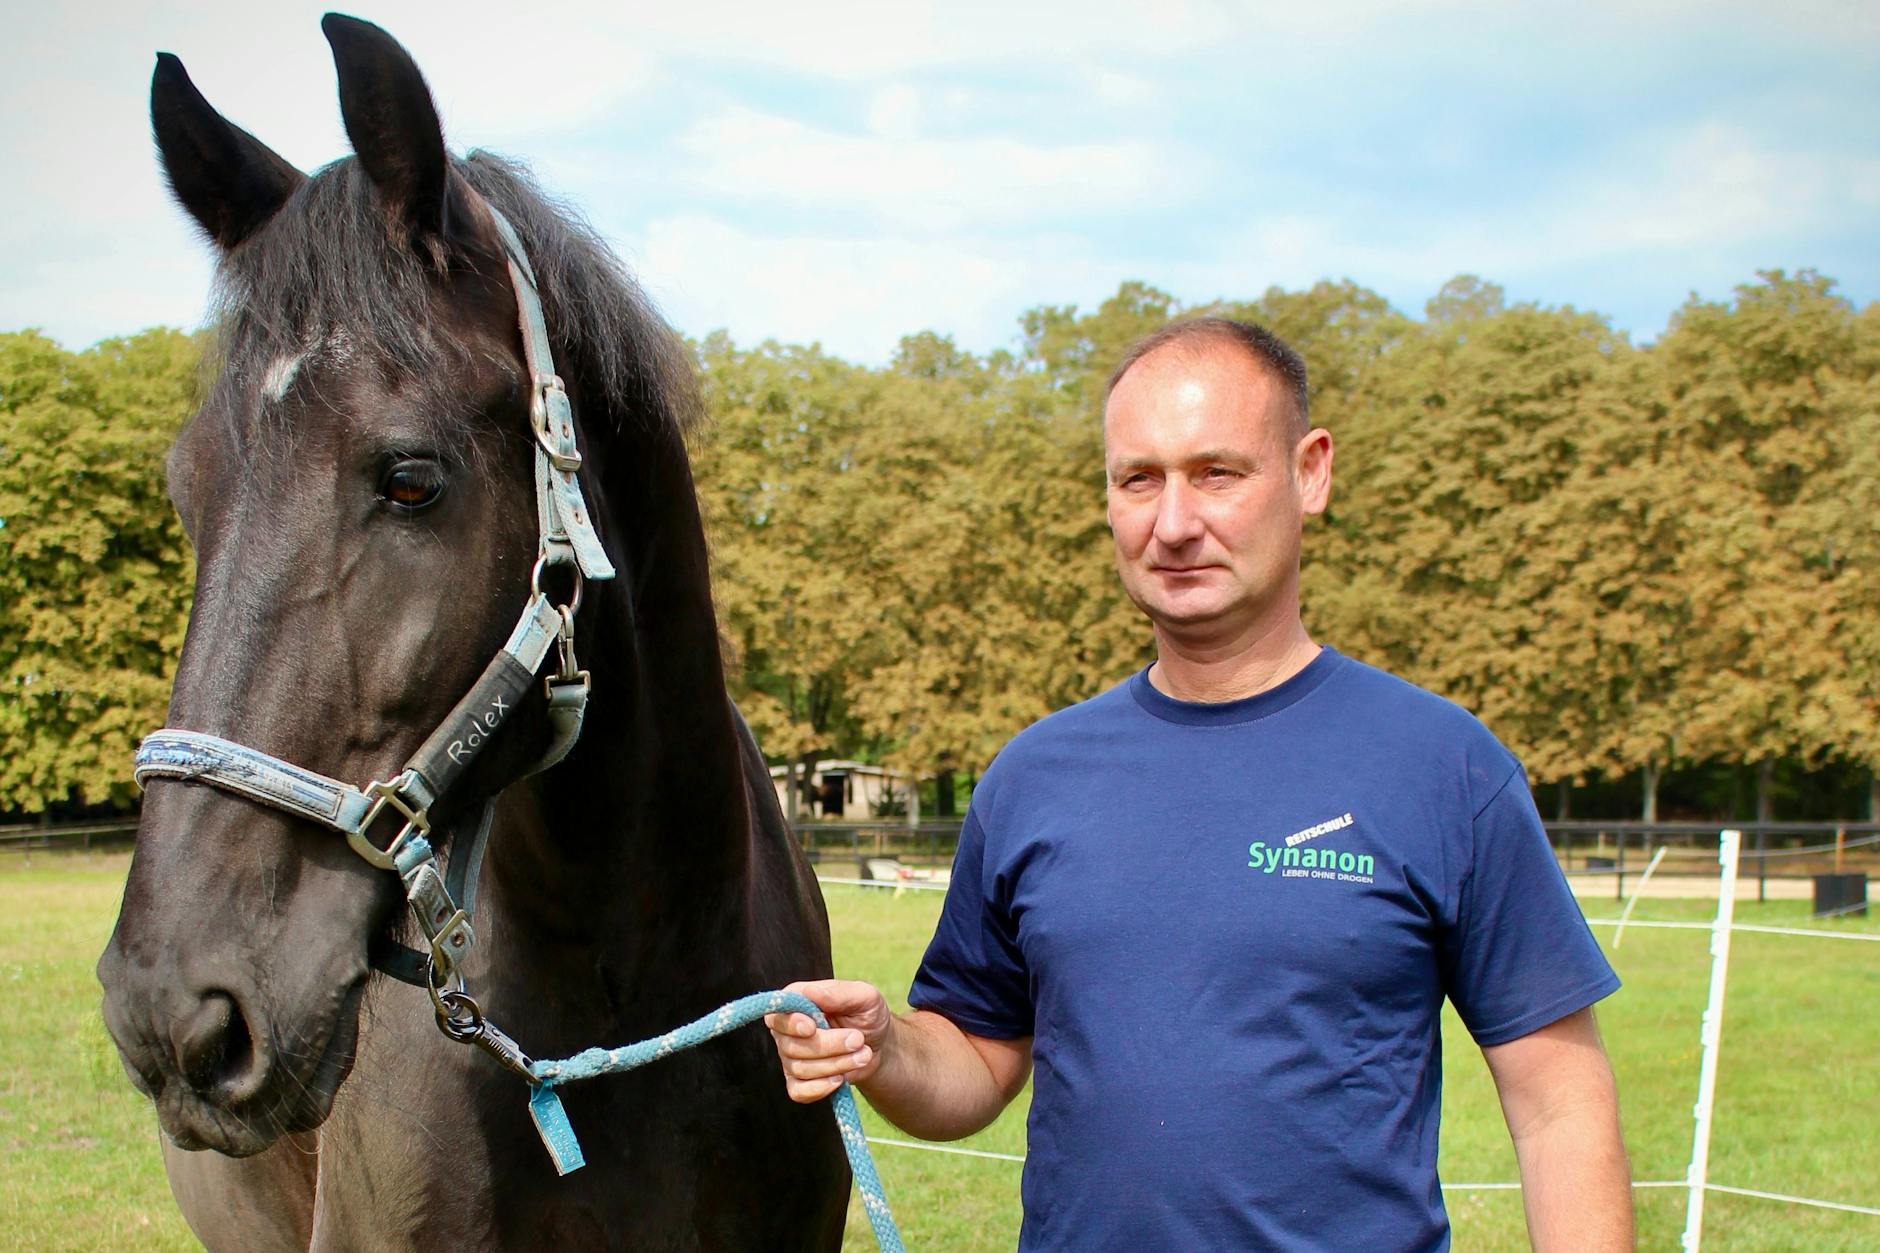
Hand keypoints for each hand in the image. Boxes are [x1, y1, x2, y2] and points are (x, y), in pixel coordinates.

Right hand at [764, 979, 892, 1102]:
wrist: (879, 1046)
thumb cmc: (868, 1015)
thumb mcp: (864, 997)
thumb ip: (839, 993)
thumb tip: (813, 992)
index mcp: (797, 1002)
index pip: (778, 1013)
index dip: (791, 1022)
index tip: (812, 1028)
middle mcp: (788, 1030)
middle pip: (792, 1045)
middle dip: (829, 1046)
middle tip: (858, 1040)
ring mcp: (791, 1057)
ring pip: (800, 1068)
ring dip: (836, 1064)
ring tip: (863, 1054)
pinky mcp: (799, 1082)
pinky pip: (798, 1091)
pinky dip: (819, 1088)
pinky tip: (840, 1080)